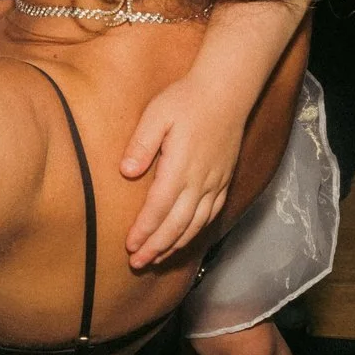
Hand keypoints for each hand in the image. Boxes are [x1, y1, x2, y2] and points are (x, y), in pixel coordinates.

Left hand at [119, 73, 241, 268]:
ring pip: (195, 224)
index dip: (144, 232)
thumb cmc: (187, 98)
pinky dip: (196, 231)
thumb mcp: (156, 114)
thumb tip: (126, 173)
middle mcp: (200, 180)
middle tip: (138, 264)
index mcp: (180, 167)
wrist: (227, 90)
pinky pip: (211, 214)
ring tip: (158, 258)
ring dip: (176, 244)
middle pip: (177, 224)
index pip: (158, 209)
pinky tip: (185, 237)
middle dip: (157, 247)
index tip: (130, 247)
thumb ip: (141, 145)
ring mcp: (215, 182)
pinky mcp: (224, 178)